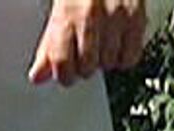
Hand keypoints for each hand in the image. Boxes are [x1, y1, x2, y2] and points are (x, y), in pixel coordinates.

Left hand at [29, 0, 147, 85]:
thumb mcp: (58, 10)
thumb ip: (48, 46)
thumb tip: (38, 77)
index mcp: (66, 13)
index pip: (62, 63)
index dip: (64, 74)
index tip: (66, 73)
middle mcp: (90, 15)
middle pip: (87, 67)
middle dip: (85, 65)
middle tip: (85, 51)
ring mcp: (116, 17)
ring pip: (109, 63)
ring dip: (105, 59)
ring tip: (102, 40)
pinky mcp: (136, 18)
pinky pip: (130, 57)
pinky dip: (123, 56)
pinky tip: (117, 43)